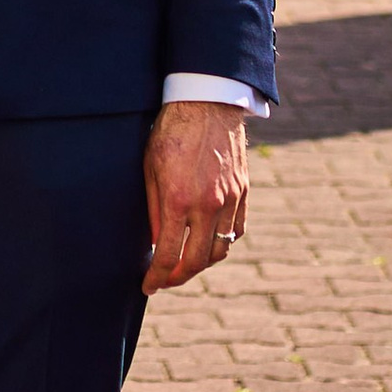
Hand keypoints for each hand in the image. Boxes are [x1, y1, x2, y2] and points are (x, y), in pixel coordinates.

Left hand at [141, 102, 248, 293]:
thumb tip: (156, 244)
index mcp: (178, 200)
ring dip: (203, 264)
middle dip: (179, 278)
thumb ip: (154, 210)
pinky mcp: (243, 192)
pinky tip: (208, 243)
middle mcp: (208, 205)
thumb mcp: (150, 169)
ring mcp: (230, 200)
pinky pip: (236, 231)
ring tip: (185, 264)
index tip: (148, 287)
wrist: (207, 104)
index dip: (157, 277)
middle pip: (198, 261)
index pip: (168, 255)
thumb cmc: (171, 133)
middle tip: (165, 281)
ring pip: (220, 250)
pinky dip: (223, 244)